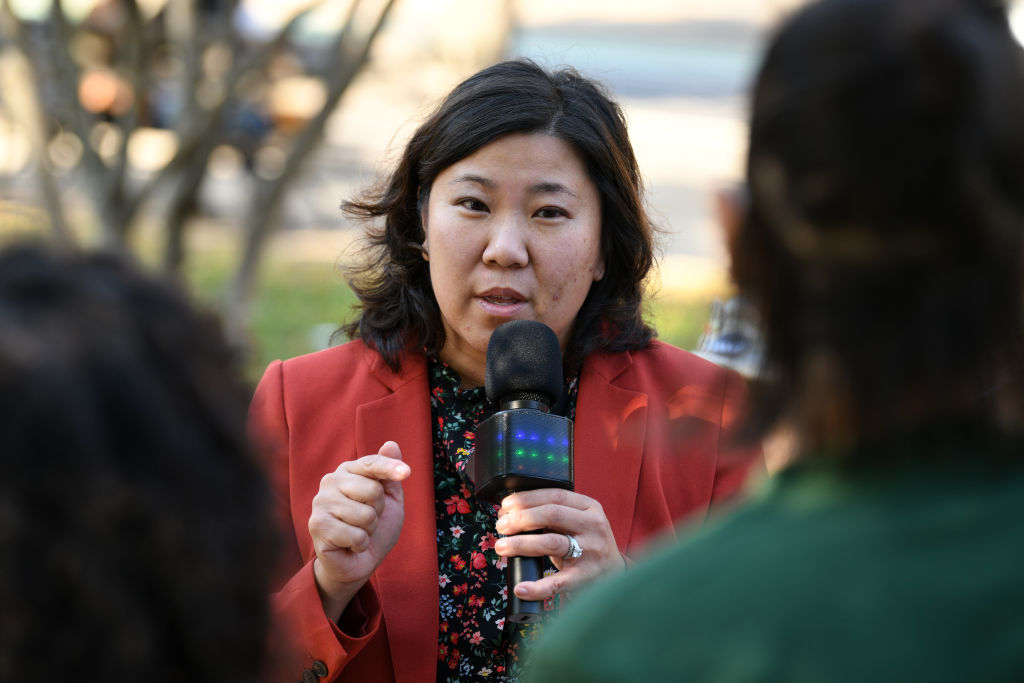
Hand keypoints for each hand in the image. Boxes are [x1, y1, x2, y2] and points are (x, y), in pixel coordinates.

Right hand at [308, 441, 409, 619]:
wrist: (358, 561)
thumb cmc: (375, 527)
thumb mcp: (390, 499)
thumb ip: (390, 474)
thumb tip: (391, 444)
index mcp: (348, 470)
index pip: (372, 463)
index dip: (390, 468)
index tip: (407, 473)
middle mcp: (330, 481)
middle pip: (372, 491)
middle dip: (378, 511)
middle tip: (368, 520)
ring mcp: (320, 502)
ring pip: (366, 515)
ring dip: (369, 530)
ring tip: (359, 532)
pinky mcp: (316, 525)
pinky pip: (356, 535)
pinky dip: (360, 544)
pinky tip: (350, 544)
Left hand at [493, 489, 624, 601]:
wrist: (615, 574)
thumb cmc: (587, 543)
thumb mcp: (579, 521)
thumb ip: (555, 514)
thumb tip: (511, 511)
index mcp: (589, 507)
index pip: (554, 495)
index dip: (526, 499)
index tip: (506, 506)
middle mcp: (593, 526)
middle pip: (551, 515)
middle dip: (520, 519)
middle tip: (501, 527)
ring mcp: (591, 552)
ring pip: (551, 543)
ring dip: (520, 544)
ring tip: (502, 547)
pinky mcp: (586, 578)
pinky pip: (558, 583)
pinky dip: (536, 587)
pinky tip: (521, 587)